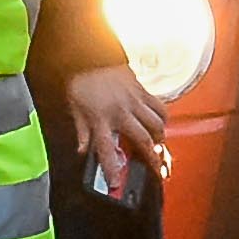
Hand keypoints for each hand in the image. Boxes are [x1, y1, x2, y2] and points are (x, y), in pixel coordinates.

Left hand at [65, 63, 169, 197]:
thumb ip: (81, 131)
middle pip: (142, 139)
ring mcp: (134, 101)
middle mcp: (120, 112)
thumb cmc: (82, 81)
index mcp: (100, 119)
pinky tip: (161, 124)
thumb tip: (82, 150)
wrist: (91, 54)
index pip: (106, 150)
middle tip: (158, 170)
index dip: (111, 169)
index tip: (116, 183)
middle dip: (152, 157)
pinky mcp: (142, 91)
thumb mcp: (74, 107)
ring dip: (160, 138)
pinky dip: (163, 118)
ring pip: (156, 124)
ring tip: (160, 146)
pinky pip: (159, 107)